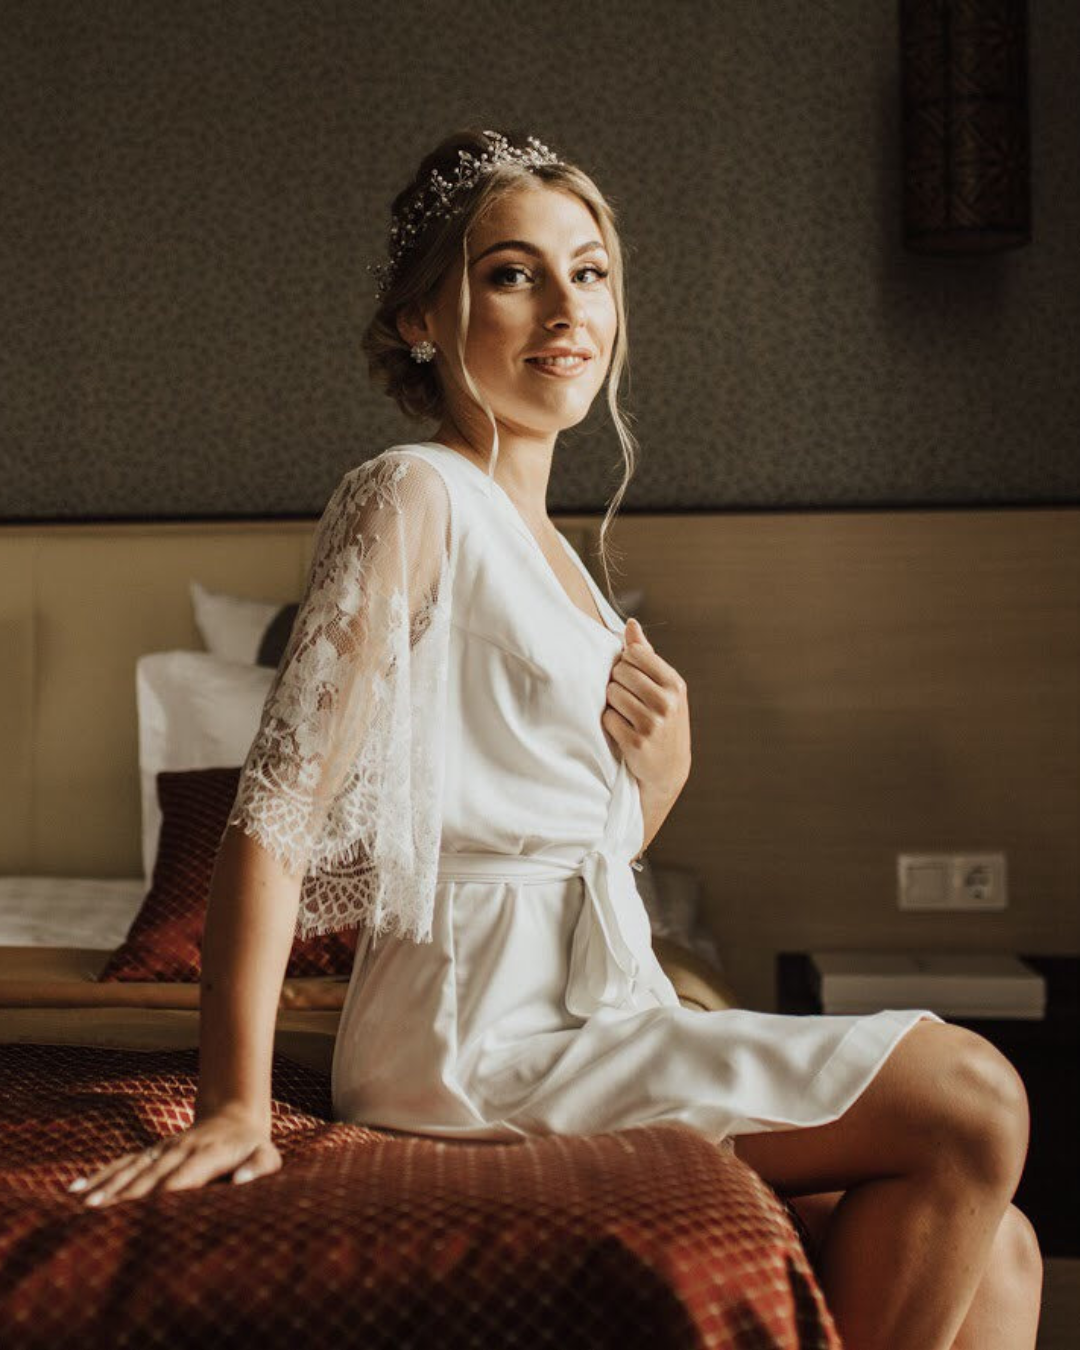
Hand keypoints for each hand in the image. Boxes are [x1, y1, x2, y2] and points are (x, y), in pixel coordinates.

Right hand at [66, 1103, 280, 1206]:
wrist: (234, 1118)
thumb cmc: (252, 1148)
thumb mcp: (267, 1156)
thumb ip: (259, 1168)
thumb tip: (244, 1182)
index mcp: (210, 1153)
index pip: (186, 1175)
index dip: (167, 1191)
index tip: (146, 1210)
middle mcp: (181, 1149)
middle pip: (151, 1174)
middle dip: (127, 1194)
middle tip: (99, 1215)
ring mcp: (162, 1150)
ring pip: (132, 1168)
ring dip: (107, 1186)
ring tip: (83, 1205)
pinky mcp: (151, 1153)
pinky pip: (123, 1164)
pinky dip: (100, 1176)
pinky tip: (76, 1190)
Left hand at [602, 617, 690, 799]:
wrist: (668, 769)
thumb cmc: (662, 719)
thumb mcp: (663, 688)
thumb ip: (646, 655)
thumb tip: (631, 624)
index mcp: (675, 684)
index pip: (635, 653)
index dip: (625, 662)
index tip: (631, 677)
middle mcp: (667, 702)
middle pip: (620, 672)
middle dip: (617, 683)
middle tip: (626, 698)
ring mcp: (652, 723)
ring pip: (612, 694)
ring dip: (612, 703)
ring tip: (625, 714)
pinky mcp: (636, 742)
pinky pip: (607, 717)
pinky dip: (609, 721)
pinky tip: (622, 729)